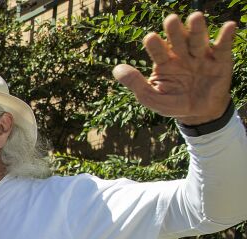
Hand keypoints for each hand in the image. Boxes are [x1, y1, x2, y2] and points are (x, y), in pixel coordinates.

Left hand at [112, 13, 236, 124]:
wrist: (198, 114)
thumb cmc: (173, 103)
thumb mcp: (151, 97)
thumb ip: (135, 83)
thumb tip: (116, 69)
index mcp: (165, 62)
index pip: (158, 50)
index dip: (154, 44)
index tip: (150, 38)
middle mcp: (182, 55)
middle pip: (177, 40)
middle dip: (174, 30)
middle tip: (170, 20)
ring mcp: (201, 56)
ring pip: (198, 40)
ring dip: (197, 29)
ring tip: (195, 17)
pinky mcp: (220, 61)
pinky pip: (223, 48)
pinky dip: (225, 37)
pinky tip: (229, 26)